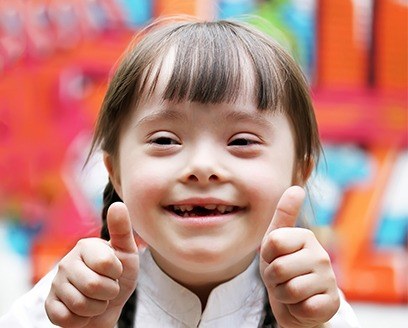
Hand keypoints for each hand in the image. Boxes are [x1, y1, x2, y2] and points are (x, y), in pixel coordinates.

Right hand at [45, 202, 138, 327]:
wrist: (111, 304)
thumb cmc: (120, 275)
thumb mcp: (127, 252)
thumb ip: (122, 229)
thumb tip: (117, 204)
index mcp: (85, 246)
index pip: (106, 265)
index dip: (117, 273)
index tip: (116, 271)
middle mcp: (67, 263)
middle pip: (93, 286)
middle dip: (109, 293)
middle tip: (108, 288)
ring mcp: (56, 284)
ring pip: (81, 305)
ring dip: (97, 307)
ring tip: (98, 299)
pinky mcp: (50, 306)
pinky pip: (67, 319)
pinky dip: (82, 320)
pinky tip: (83, 311)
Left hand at [259, 186, 339, 327]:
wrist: (295, 301)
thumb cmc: (282, 267)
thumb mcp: (275, 241)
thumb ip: (284, 215)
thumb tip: (296, 188)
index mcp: (305, 236)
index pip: (273, 242)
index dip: (266, 255)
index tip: (273, 257)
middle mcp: (320, 255)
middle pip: (278, 268)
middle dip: (272, 279)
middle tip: (281, 278)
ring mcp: (329, 279)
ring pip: (289, 290)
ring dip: (283, 295)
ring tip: (290, 291)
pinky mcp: (331, 303)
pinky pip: (303, 308)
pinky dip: (295, 309)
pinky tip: (302, 303)